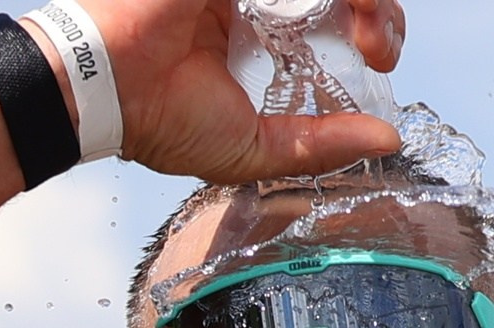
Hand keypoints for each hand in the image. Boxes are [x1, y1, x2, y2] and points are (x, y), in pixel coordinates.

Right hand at [82, 0, 405, 181]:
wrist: (105, 90)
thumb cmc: (161, 119)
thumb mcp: (255, 146)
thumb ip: (319, 143)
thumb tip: (387, 140)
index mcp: (260, 29)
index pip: (337, 11)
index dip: (373, 26)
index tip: (376, 60)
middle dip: (380, 11)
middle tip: (377, 48)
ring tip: (369, 32)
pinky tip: (339, 5)